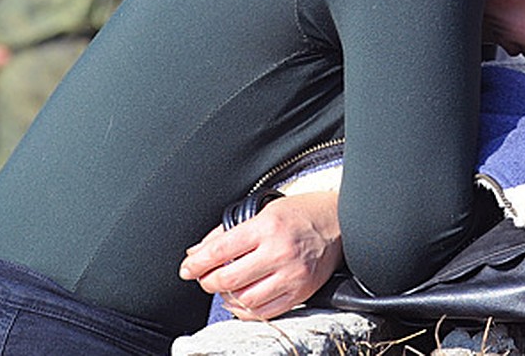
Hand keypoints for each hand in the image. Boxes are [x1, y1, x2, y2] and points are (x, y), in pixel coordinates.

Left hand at [179, 191, 342, 319]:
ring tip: (224, 288)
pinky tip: (241, 300)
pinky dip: (246, 310)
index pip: (220, 252)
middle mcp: (279, 252)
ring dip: (227, 298)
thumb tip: (195, 253)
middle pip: (228, 279)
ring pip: (245, 300)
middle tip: (204, 278)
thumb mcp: (262, 212)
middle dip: (208, 282)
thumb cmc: (300, 213)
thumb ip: (227, 234)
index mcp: (266, 227)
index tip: (187, 269)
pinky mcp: (301, 292)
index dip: (197, 264)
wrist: (338, 222)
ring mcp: (291, 275)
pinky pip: (265, 312)